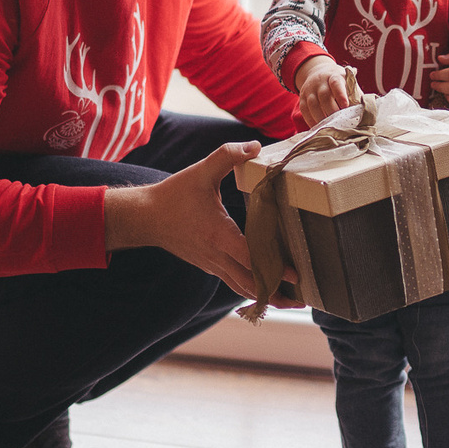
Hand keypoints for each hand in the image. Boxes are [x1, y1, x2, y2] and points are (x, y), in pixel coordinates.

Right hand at [103, 142, 283, 298]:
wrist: (145, 217)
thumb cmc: (173, 195)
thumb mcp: (201, 171)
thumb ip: (227, 155)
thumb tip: (255, 146)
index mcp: (218, 234)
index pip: (251, 258)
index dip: (274, 268)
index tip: (296, 275)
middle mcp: (216, 255)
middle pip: (250, 284)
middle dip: (276, 294)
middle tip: (303, 300)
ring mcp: (211, 264)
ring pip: (242, 287)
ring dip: (265, 296)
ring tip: (290, 301)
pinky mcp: (208, 265)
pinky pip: (233, 282)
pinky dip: (251, 288)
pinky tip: (265, 288)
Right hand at [295, 56, 355, 126]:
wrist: (319, 72)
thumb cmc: (339, 83)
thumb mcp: (348, 83)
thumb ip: (355, 95)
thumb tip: (365, 111)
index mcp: (335, 76)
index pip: (336, 83)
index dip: (340, 94)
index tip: (346, 106)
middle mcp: (320, 81)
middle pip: (324, 96)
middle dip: (332, 110)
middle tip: (339, 122)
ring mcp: (310, 89)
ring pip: (313, 104)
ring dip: (321, 118)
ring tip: (329, 127)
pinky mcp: (302, 97)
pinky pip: (305, 110)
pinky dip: (311, 120)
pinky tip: (318, 127)